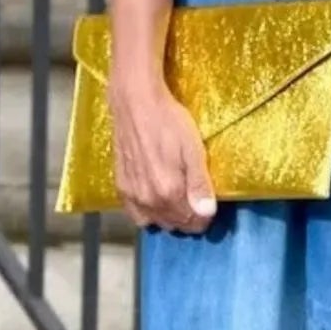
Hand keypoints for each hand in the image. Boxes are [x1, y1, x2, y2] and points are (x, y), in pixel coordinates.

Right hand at [108, 78, 215, 231]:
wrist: (136, 104)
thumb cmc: (169, 122)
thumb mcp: (194, 150)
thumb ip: (199, 185)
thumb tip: (207, 213)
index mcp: (169, 192)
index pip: (193, 222)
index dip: (205, 217)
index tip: (208, 205)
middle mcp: (149, 200)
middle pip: (176, 225)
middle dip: (189, 217)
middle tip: (195, 198)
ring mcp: (133, 195)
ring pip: (157, 222)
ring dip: (170, 217)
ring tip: (178, 199)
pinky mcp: (122, 187)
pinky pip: (137, 215)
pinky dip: (149, 213)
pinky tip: (156, 200)